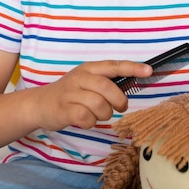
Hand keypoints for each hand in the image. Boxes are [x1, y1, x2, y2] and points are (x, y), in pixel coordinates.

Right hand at [32, 60, 152, 131]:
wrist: (40, 104)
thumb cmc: (70, 93)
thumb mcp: (86, 81)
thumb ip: (105, 81)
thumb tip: (133, 83)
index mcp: (88, 68)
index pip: (113, 65)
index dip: (132, 67)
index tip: (149, 70)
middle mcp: (80, 78)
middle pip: (106, 87)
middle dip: (118, 100)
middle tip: (120, 107)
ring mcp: (70, 93)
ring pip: (98, 104)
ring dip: (104, 114)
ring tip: (99, 115)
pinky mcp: (64, 110)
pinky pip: (86, 117)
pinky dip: (91, 122)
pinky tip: (86, 121)